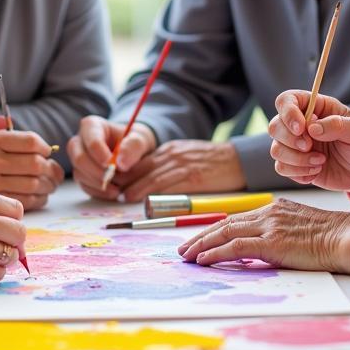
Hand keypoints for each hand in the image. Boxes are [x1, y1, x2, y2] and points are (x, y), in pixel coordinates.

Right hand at [0, 121, 62, 210]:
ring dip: (47, 188)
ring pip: (32, 186)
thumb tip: (13, 122)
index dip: (45, 148)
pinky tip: (37, 199)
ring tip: (48, 187)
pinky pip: (22, 204)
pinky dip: (37, 201)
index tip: (47, 153)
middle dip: (51, 170)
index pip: (30, 142)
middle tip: (54, 173)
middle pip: (35, 165)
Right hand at [67, 116, 155, 199]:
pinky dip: (99, 192)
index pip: (90, 139)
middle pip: (79, 158)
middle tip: (113, 179)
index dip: (100, 153)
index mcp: (92, 126)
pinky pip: (84, 186)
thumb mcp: (141, 139)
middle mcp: (80, 141)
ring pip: (79, 173)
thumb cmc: (135, 142)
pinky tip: (113, 192)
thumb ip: (133, 146)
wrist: (135, 153)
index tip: (112, 165)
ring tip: (118, 188)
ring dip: (99, 184)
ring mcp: (79, 159)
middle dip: (96, 172)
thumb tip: (120, 163)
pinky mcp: (81, 175)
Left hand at [115, 140, 245, 201]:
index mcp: (170, 150)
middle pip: (144, 167)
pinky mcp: (193, 177)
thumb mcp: (185, 155)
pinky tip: (147, 200)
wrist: (237, 159)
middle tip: (113, 192)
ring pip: (153, 177)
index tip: (115, 182)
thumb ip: (168, 165)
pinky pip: (170, 186)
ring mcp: (183, 165)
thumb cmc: (211, 161)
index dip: (127, 172)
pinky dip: (156, 193)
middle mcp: (173, 155)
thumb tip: (148, 179)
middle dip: (127, 180)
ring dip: (137, 188)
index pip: (142, 160)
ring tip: (125, 197)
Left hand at [177, 198, 349, 273]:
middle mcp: (268, 213)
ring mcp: (269, 226)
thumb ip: (278, 235)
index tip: (200, 240)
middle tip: (183, 248)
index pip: (236, 219)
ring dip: (201, 244)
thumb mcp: (300, 230)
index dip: (214, 230)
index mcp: (274, 209)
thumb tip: (259, 251)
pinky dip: (215, 253)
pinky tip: (203, 260)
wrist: (348, 238)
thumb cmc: (332, 239)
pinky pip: (235, 246)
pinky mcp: (272, 242)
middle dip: (201, 236)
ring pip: (224, 232)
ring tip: (186, 256)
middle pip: (224, 223)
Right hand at [267, 90, 349, 189]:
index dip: (288, 112)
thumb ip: (337, 125)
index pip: (286, 101)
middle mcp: (299, 125)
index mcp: (313, 108)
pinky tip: (317, 171)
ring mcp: (294, 145)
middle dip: (291, 140)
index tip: (301, 128)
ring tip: (321, 161)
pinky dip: (299, 173)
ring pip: (276, 150)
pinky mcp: (295, 165)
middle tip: (310, 146)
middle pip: (275, 126)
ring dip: (297, 159)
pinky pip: (282, 168)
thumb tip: (312, 128)